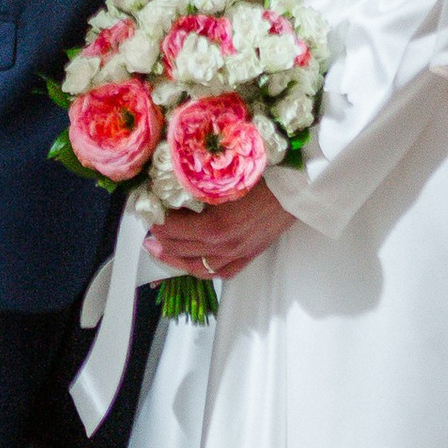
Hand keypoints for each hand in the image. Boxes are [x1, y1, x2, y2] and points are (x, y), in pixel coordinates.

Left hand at [148, 178, 292, 284]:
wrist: (297, 187)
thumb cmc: (263, 176)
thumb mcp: (224, 179)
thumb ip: (197, 187)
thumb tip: (172, 187)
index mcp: (214, 226)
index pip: (172, 230)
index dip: (157, 221)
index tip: (150, 209)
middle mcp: (223, 246)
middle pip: (180, 248)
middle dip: (161, 238)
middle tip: (151, 226)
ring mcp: (237, 254)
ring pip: (196, 266)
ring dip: (174, 258)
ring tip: (160, 249)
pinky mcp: (249, 256)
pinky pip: (219, 272)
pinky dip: (201, 269)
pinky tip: (191, 263)